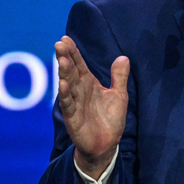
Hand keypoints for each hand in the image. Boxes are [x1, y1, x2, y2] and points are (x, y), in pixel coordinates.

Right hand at [55, 35, 129, 179]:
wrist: (106, 144)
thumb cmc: (110, 119)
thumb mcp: (119, 95)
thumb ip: (119, 77)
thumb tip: (123, 57)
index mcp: (89, 83)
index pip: (79, 64)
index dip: (73, 52)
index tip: (65, 38)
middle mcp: (79, 91)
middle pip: (71, 71)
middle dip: (65, 57)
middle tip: (59, 44)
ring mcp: (74, 103)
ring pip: (68, 85)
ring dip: (64, 73)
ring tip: (62, 60)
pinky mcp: (73, 118)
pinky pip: (68, 104)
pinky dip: (65, 95)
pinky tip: (63, 84)